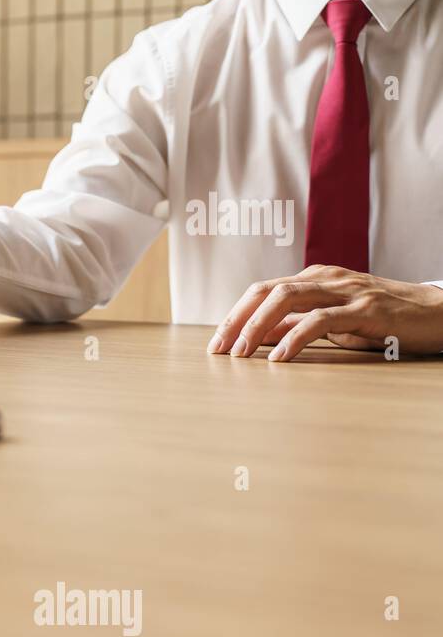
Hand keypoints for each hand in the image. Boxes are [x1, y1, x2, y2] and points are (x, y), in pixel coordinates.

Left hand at [207, 265, 442, 361]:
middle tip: (219, 349)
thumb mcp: (331, 321)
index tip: (216, 343)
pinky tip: (279, 357)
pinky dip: (294, 338)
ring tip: (240, 353)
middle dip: (236, 320)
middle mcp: (325, 279)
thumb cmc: (382, 320)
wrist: (436, 313)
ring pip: (287, 299)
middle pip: (266, 292)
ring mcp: (345, 291)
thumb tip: (255, 339)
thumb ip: (294, 325)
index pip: (261, 291)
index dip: (234, 315)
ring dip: (257, 327)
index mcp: (313, 279)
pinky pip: (321, 320)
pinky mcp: (366, 310)